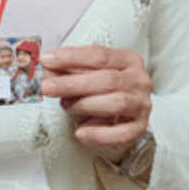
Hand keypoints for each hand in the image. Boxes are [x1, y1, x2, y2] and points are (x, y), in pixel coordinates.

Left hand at [39, 46, 152, 161]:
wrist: (124, 111)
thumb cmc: (105, 87)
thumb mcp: (89, 72)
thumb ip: (70, 70)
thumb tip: (47, 69)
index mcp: (128, 59)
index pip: (100, 55)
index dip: (72, 57)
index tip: (48, 60)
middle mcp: (139, 80)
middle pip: (107, 80)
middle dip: (73, 83)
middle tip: (48, 86)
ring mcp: (142, 104)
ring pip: (116, 103)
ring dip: (85, 105)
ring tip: (64, 105)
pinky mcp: (140, 127)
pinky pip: (121, 133)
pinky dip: (99, 134)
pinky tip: (81, 132)